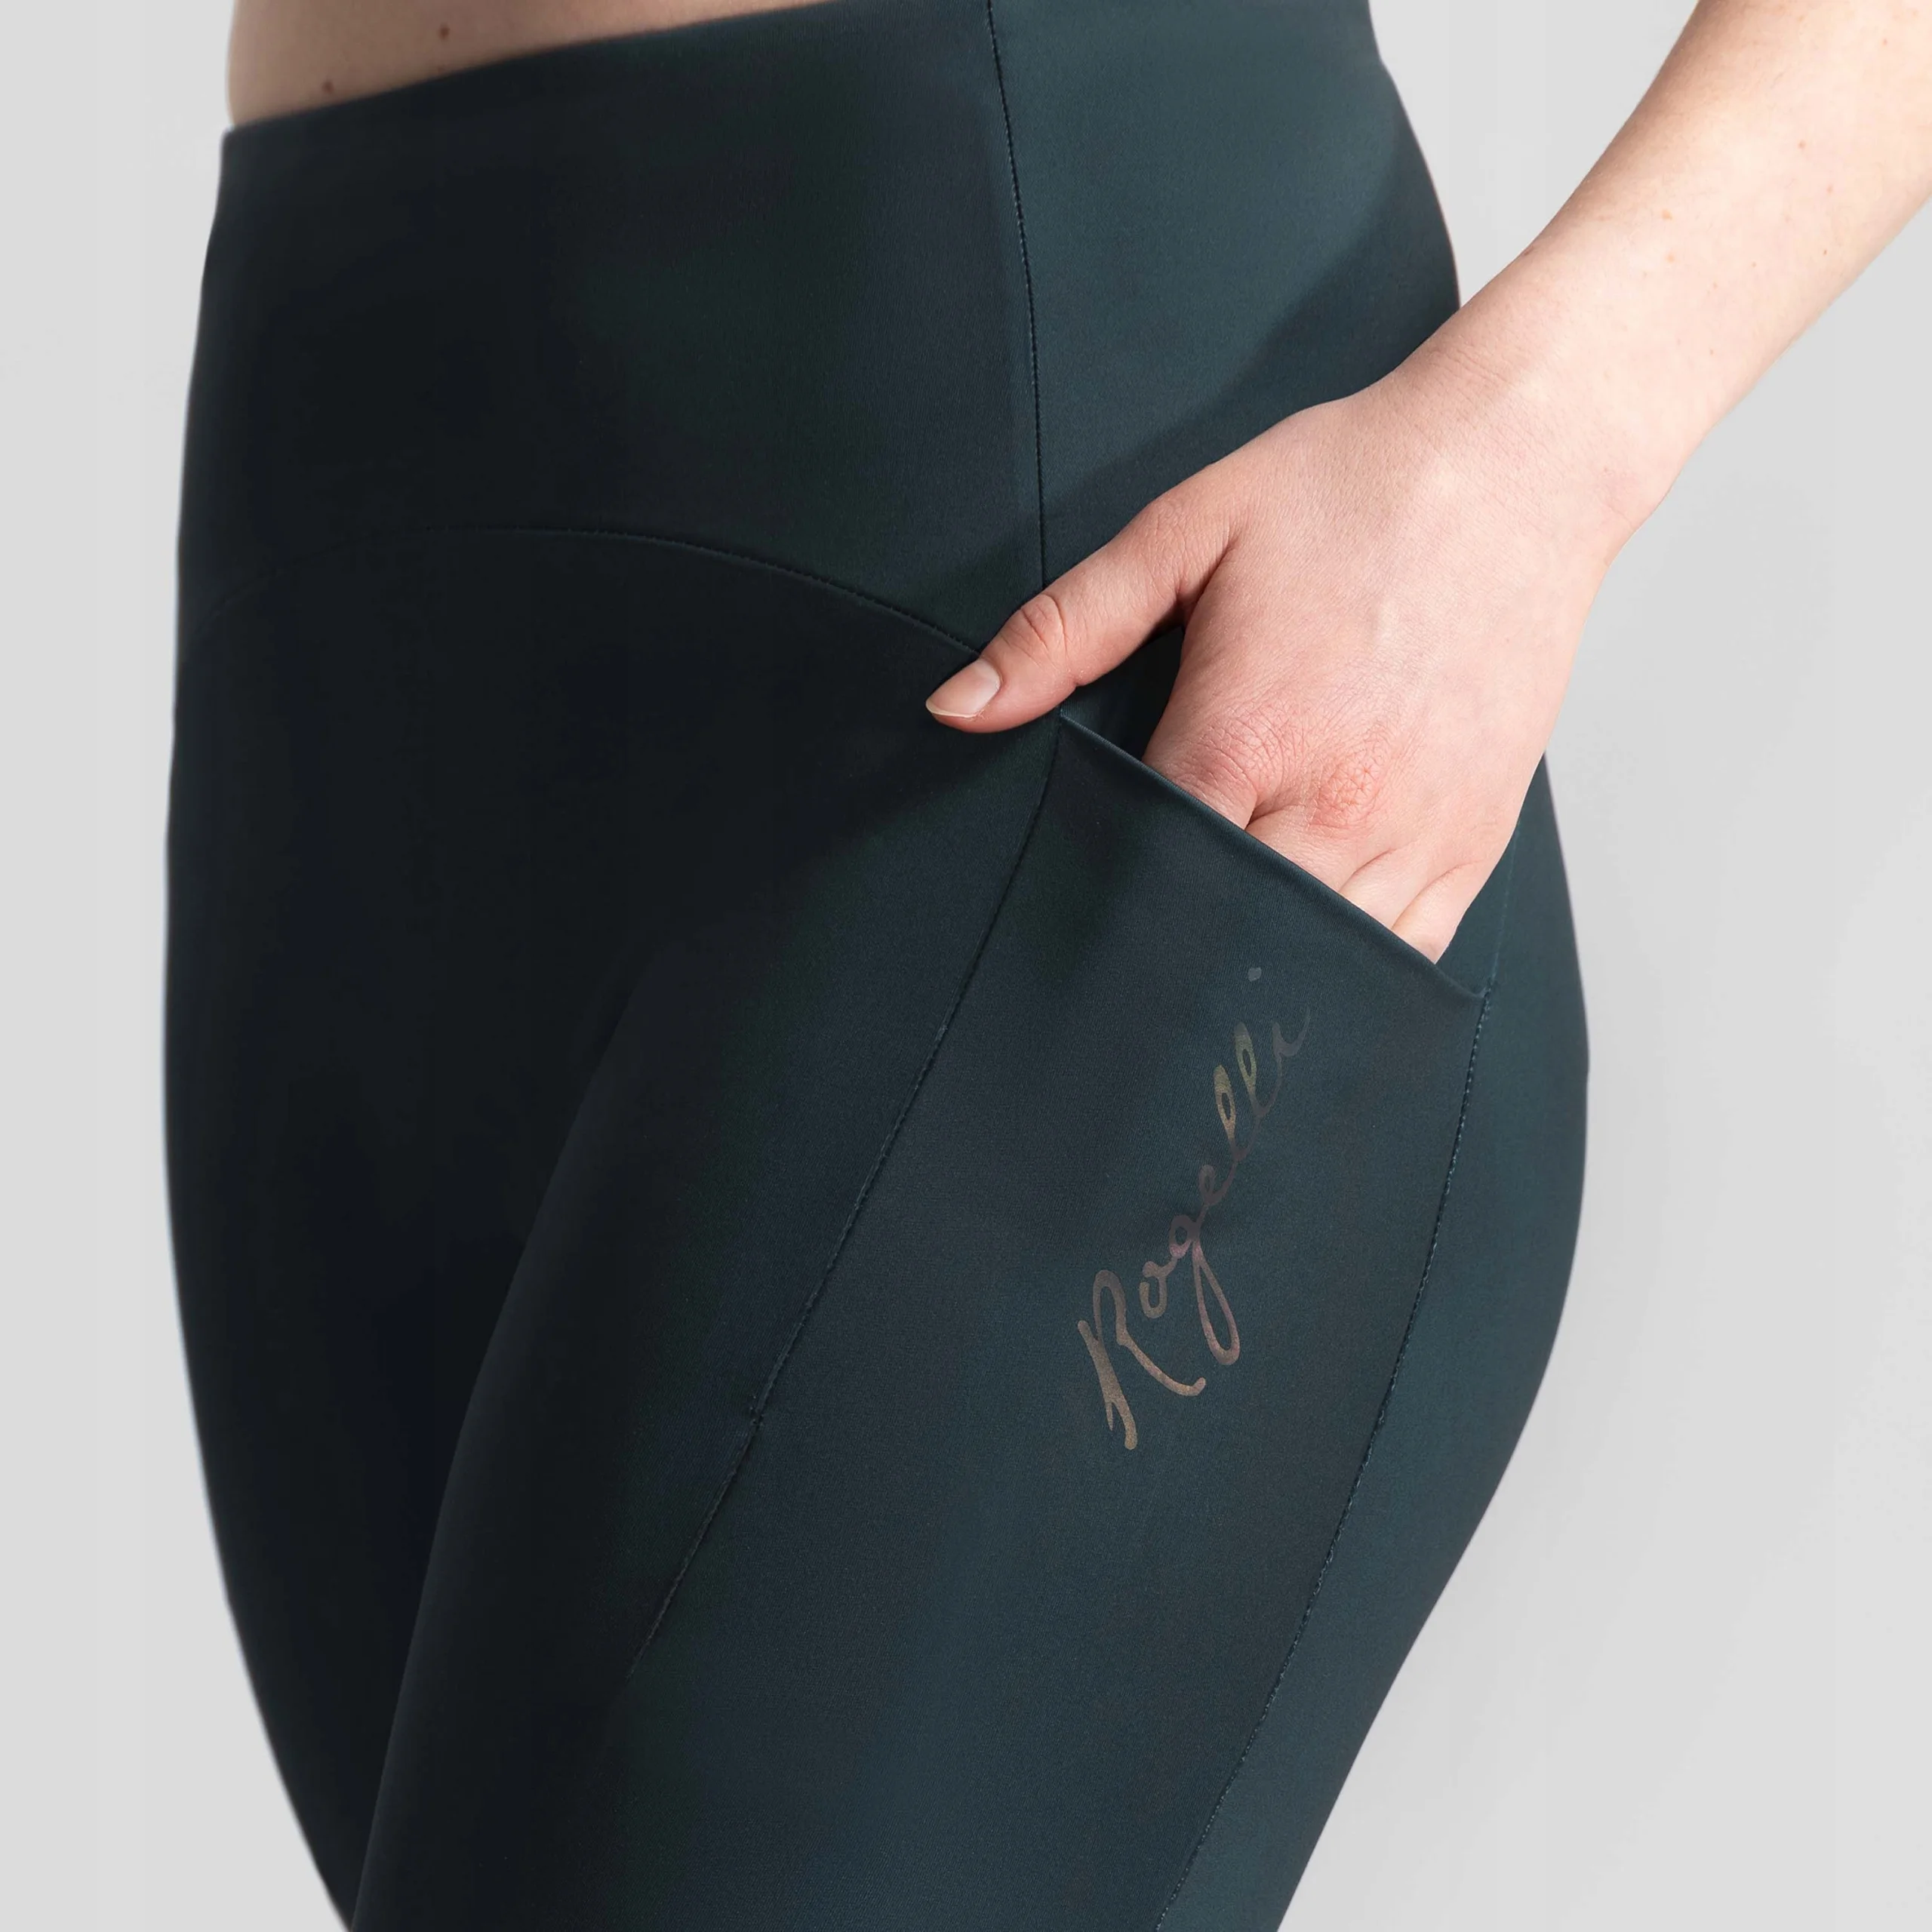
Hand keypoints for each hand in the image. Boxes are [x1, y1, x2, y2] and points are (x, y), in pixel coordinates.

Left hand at [924, 346, 1632, 960]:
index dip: (1105, 902)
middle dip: (1176, 946)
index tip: (1079, 912)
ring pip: (1316, 960)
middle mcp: (1332, 804)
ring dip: (1262, 958)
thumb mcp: (1180, 534)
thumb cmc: (1350, 491)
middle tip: (1138, 947)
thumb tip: (956, 708)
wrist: (1512, 462)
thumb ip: (1060, 630)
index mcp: (1242, 736)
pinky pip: (1403, 950)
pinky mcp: (1474, 840)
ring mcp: (1412, 832)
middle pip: (1225, 935)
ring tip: (1221, 944)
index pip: (1144, 879)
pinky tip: (1310, 930)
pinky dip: (1349, 956)